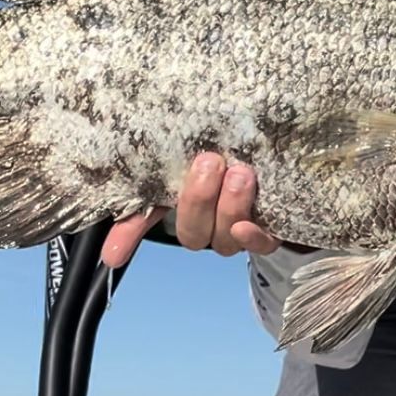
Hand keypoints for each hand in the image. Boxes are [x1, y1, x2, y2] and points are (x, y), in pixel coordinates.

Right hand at [100, 153, 279, 269]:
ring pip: (223, 240)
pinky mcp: (270, 233)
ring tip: (240, 174)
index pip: (145, 222)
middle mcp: (206, 224)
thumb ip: (164, 157)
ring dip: (228, 209)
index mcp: (181, 200)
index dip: (127, 237)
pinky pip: (259, 246)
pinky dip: (252, 238)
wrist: (283, 144)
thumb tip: (122, 185)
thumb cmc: (234, 141)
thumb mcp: (196, 143)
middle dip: (197, 200)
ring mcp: (236, 232)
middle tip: (208, 163)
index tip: (111, 254)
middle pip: (191, 233)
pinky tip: (248, 224)